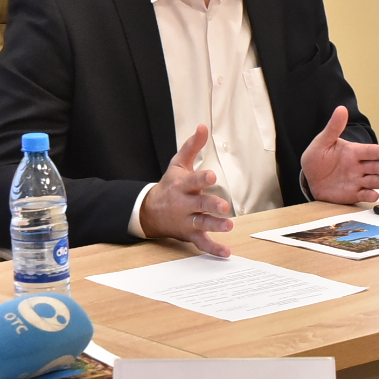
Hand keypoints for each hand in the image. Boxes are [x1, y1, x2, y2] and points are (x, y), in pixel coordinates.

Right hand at [138, 125, 233, 256]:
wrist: (150, 211)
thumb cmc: (169, 185)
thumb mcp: (178, 164)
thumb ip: (192, 146)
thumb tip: (203, 126)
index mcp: (182, 186)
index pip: (193, 181)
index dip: (202, 179)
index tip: (212, 176)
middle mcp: (184, 204)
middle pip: (199, 205)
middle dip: (211, 206)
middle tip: (224, 207)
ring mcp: (187, 220)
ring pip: (202, 224)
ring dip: (215, 226)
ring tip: (229, 226)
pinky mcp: (190, 234)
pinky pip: (202, 243)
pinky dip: (213, 248)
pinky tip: (226, 252)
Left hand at [300, 106, 378, 204]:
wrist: (308, 178)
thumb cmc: (317, 158)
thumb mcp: (322, 142)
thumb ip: (333, 128)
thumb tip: (341, 109)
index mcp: (354, 152)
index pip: (371, 151)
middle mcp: (359, 166)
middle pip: (377, 167)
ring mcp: (358, 180)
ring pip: (375, 181)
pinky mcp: (354, 194)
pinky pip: (365, 195)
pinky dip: (370, 195)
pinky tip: (373, 194)